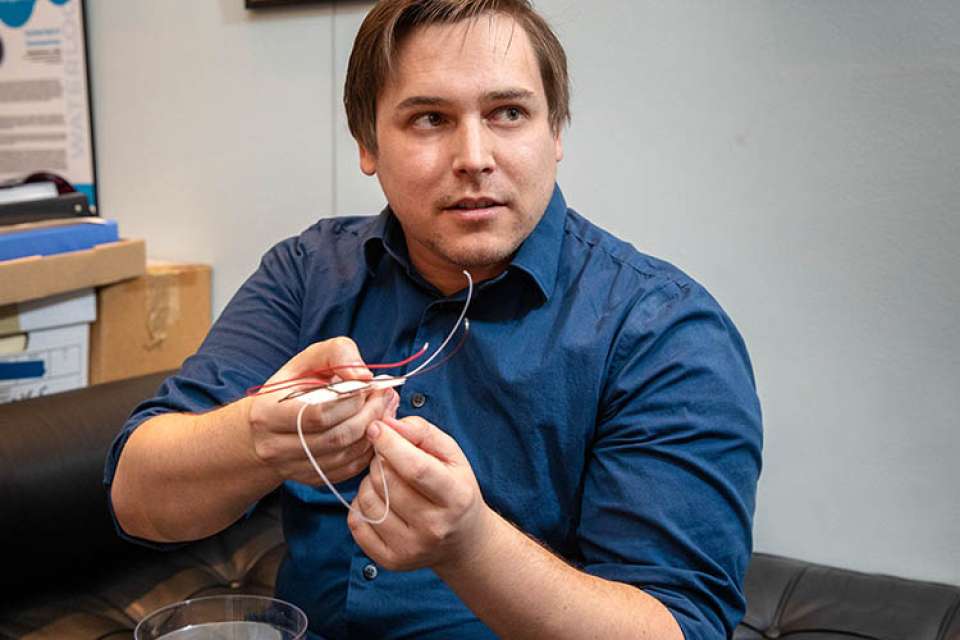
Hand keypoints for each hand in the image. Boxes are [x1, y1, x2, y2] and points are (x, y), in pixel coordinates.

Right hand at [245, 337, 397, 485]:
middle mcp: (275, 446)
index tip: (370, 385)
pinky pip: (348, 469)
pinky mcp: (310, 479)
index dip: (352, 400)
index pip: (319, 414)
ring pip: (345, 456)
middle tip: (386, 396)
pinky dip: (368, 449)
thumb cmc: (290, 387)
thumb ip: (336, 354)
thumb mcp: (307, 360)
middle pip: (337, 437)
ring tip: (385, 409)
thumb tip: (363, 375)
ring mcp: (292, 468)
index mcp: (268, 413)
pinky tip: (375, 429)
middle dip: (370, 414)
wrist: (265, 427)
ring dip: (374, 432)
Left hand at [348, 415, 492, 571]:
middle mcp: (434, 527)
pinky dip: (361, 506)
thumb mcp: (452, 455)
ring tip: (387, 482)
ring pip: (367, 500)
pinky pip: (357, 522)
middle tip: (390, 460)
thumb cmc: (455, 489)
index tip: (375, 428)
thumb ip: (423, 432)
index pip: (415, 469)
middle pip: (387, 482)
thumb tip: (388, 423)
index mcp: (455, 497)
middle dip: (380, 461)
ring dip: (370, 482)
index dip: (390, 444)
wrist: (462, 541)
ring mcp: (411, 548)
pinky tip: (379, 501)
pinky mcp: (391, 561)